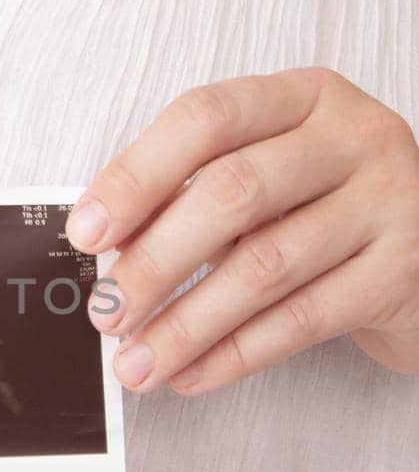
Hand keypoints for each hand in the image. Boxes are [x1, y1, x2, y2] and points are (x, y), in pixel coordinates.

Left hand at [66, 69, 418, 394]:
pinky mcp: (403, 272)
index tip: (85, 233)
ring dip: (186, 323)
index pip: (206, 118)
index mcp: (304, 97)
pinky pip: (303, 320)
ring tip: (137, 362)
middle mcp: (353, 137)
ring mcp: (389, 202)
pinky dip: (235, 353)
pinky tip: (191, 374)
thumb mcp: (270, 179)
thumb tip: (108, 248)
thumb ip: (196, 195)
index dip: (137, 175)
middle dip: (154, 262)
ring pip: (265, 266)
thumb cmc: (328, 211)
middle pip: (232, 193)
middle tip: (105, 312)